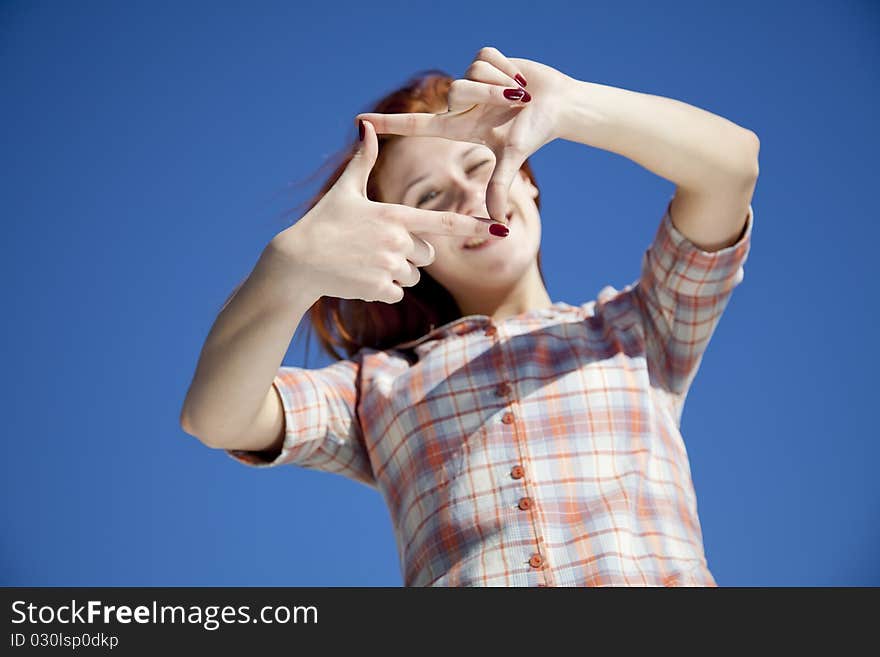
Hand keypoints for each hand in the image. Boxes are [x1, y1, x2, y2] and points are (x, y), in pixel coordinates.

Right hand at [267, 120, 508, 304]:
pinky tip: (359, 278)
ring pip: (412, 276)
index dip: (474, 225)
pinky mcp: (379, 288)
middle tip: (377, 249)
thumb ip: (362, 161)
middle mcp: (396, 240)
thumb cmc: (322, 222)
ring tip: (365, 263)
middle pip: (426, 254)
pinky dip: (381, 290)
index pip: (443, 222)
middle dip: (410, 254)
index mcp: (393, 215)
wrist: (298, 261)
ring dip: (396, 274)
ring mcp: (388, 266)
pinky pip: (396, 293)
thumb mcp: (344, 191)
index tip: (501, 227)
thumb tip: (366, 126)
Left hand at [356, 47, 569, 222]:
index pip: (416, 125)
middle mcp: (462, 104)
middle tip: (515, 103)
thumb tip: (497, 223)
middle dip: (489, 95)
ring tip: (519, 93)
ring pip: (470, 74)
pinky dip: (507, 66)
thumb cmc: (535, 133)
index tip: (360, 122)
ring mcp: (472, 81)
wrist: (560, 106)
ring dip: (500, 83)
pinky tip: (518, 77)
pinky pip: (485, 56)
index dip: (390, 125)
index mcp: (460, 126)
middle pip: (455, 91)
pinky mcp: (485, 59)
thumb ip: (499, 187)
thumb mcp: (512, 158)